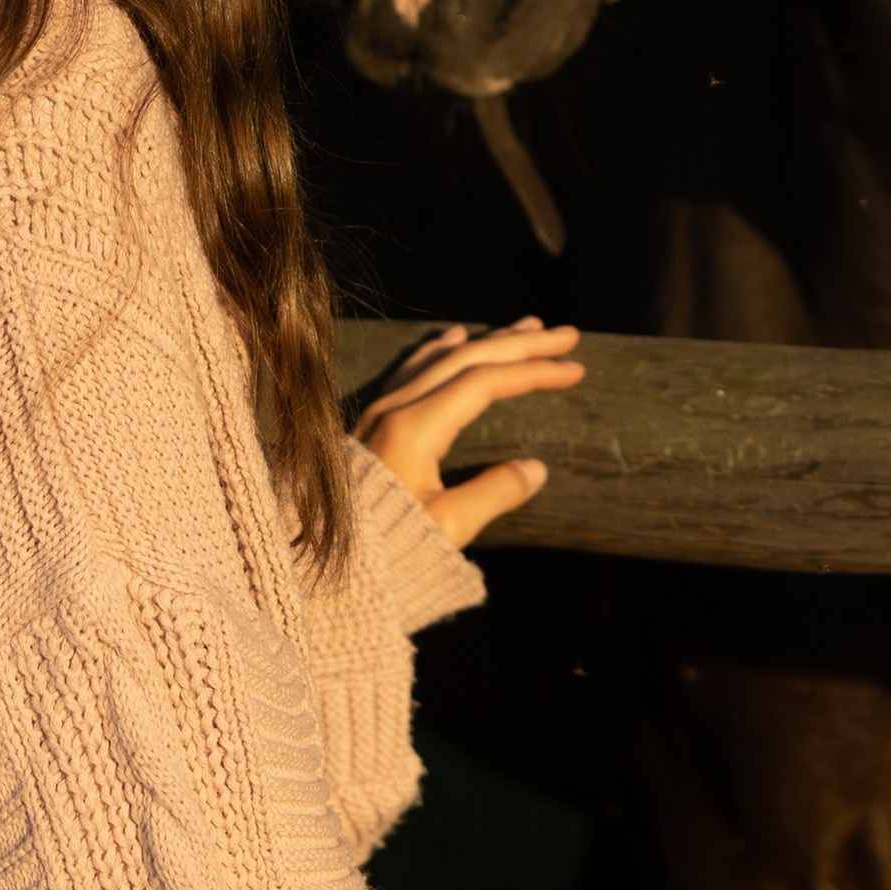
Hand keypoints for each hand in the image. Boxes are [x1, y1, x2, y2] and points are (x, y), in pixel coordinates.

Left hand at [353, 317, 583, 549]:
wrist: (315, 561)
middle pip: (467, 358)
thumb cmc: (383, 549)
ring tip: (525, 328)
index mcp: (416, 426)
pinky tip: (453, 338)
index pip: (486, 382)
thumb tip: (536, 469)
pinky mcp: (371, 422)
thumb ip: (493, 494)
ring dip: (487, 340)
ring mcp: (380, 410)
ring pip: (441, 357)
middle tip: (565, 333)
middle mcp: (396, 407)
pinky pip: (413, 367)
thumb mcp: (446, 529)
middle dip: (520, 343)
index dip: (533, 372)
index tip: (575, 369)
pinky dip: (443, 348)